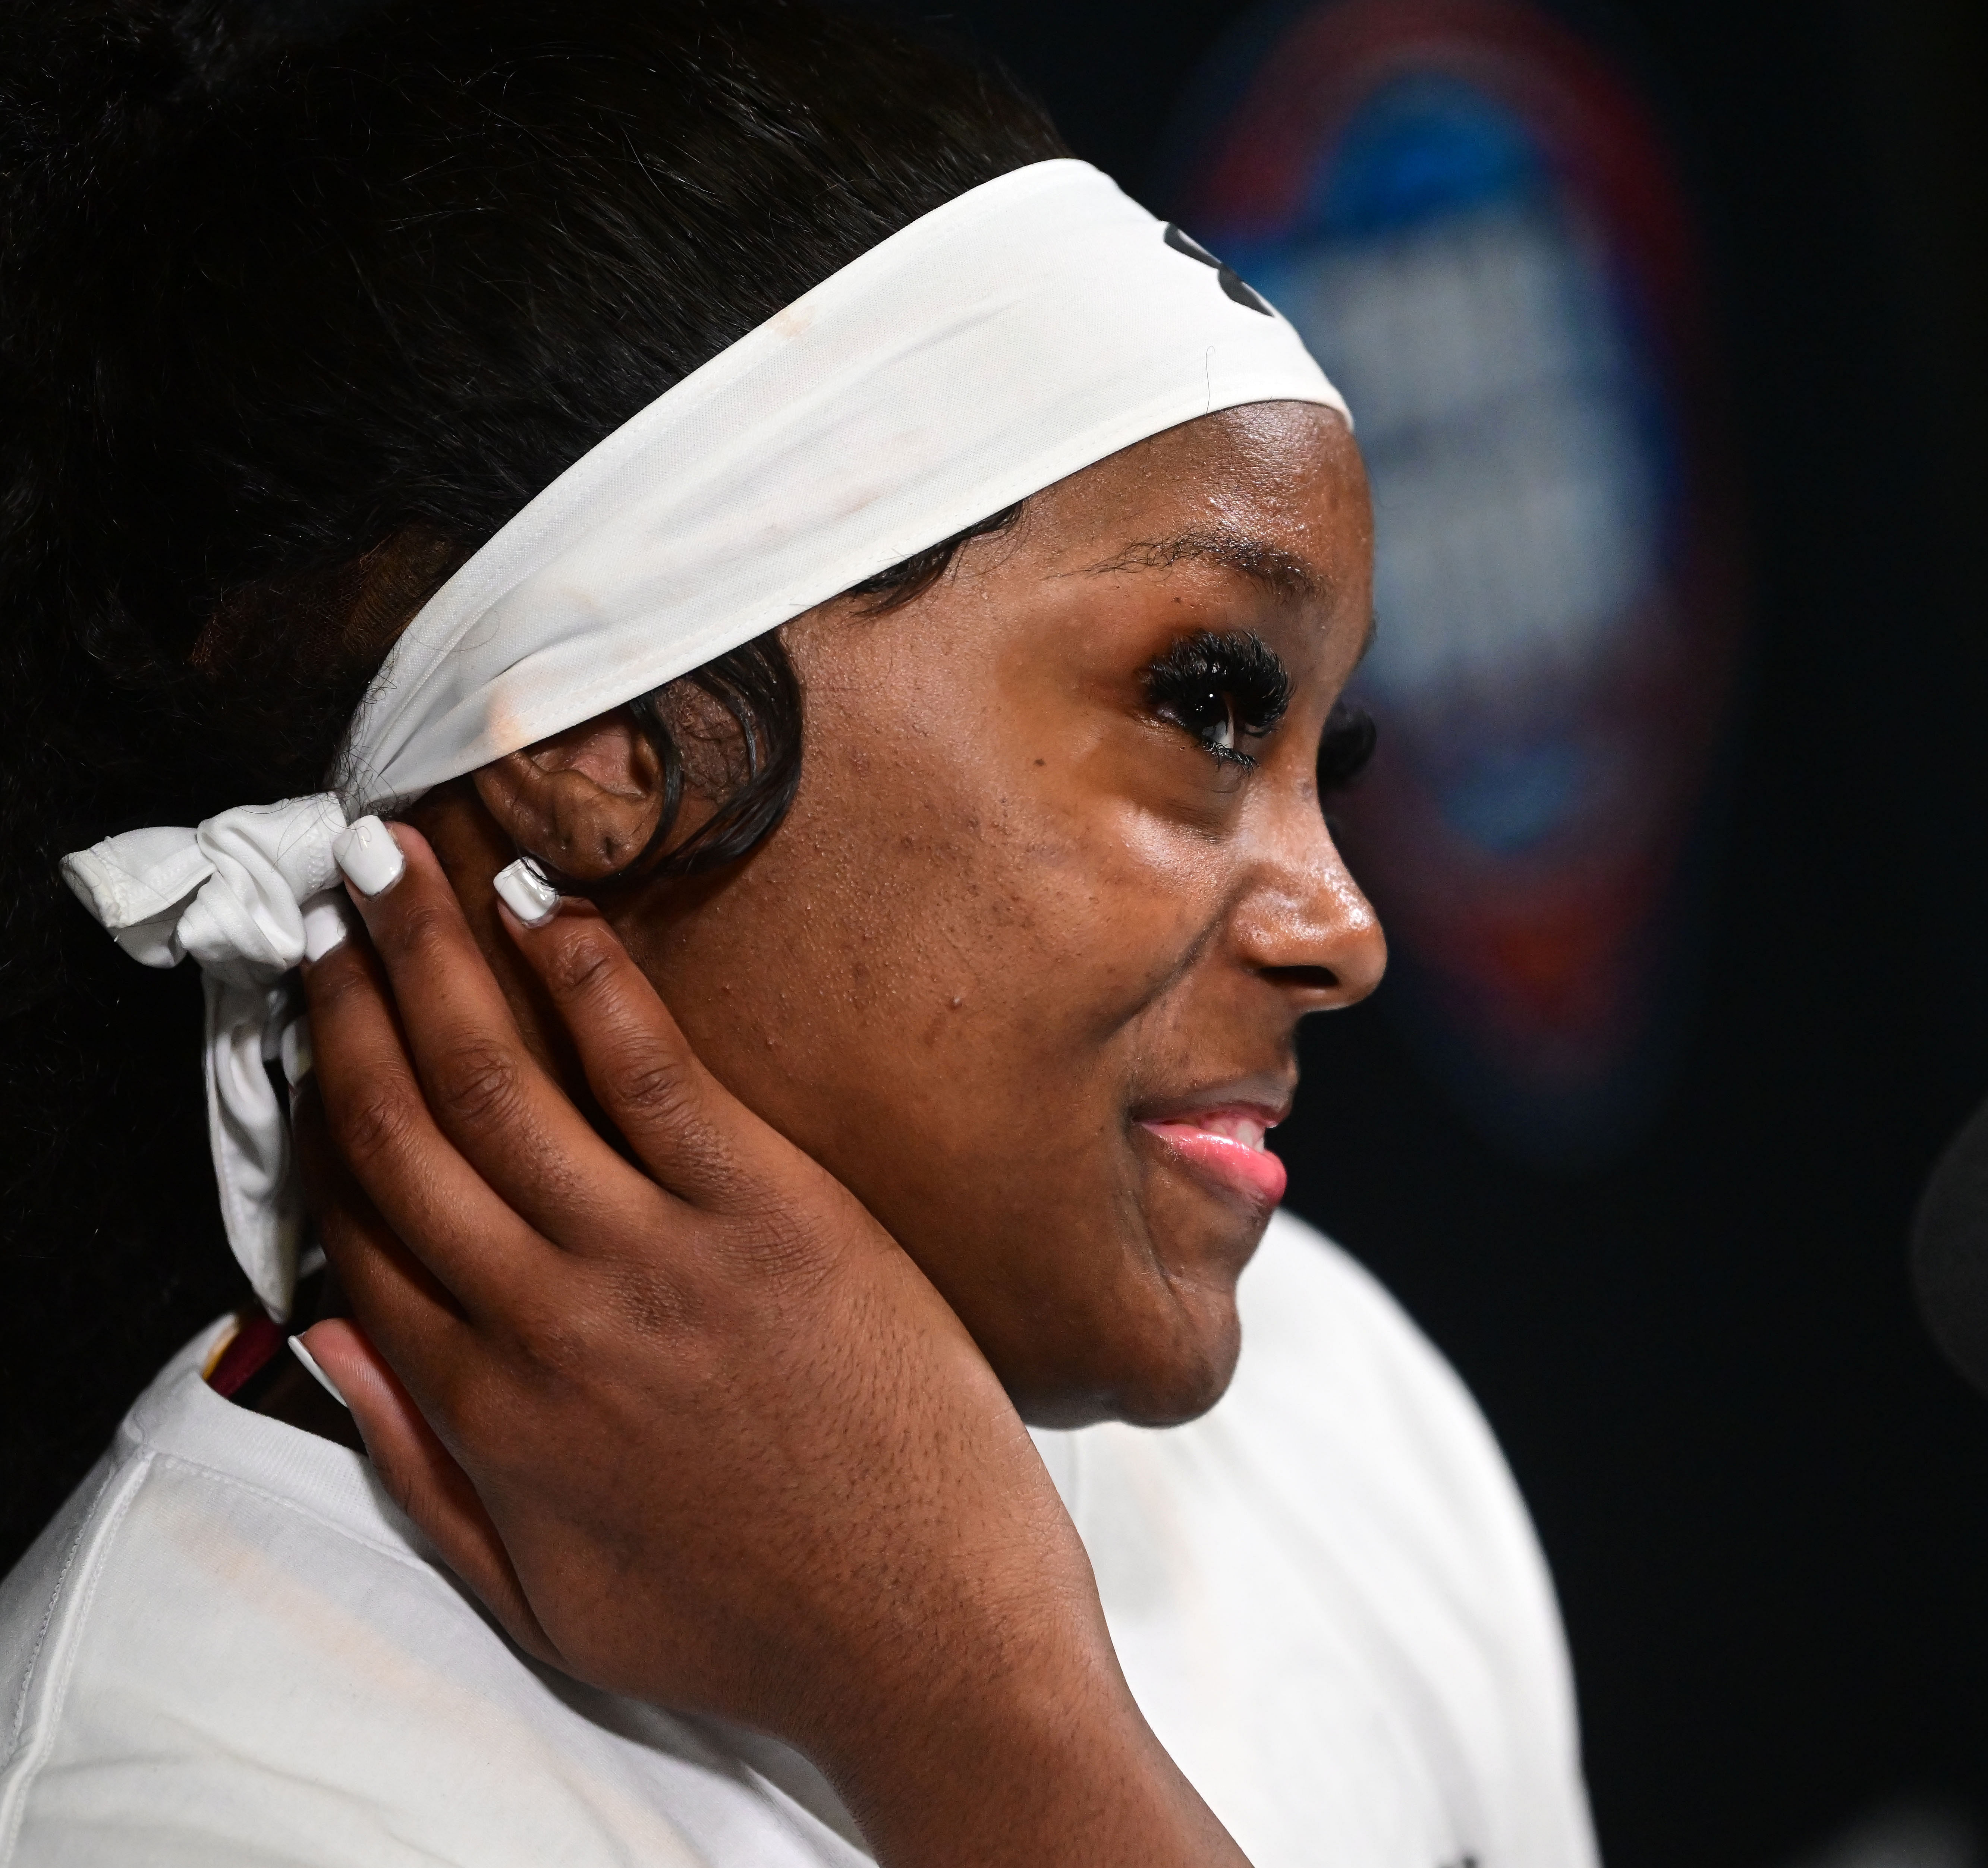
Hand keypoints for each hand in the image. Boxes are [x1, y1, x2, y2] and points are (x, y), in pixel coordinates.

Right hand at [298, 823, 1239, 1864]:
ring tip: (398, 863)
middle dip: (352, 1005)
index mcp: (492, 1409)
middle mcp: (549, 1318)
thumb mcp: (544, 1598)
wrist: (925, 1637)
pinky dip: (587, 977)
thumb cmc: (751, 1621)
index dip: (326, 1122)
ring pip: (501, 1078)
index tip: (315, 1037)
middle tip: (332, 905)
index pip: (364, 1233)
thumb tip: (336, 1345)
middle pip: (406, 1130)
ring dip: (436, 956)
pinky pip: (654, 1068)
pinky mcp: (773, 1214)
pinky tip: (541, 904)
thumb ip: (425, 1474)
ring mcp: (660, 1258)